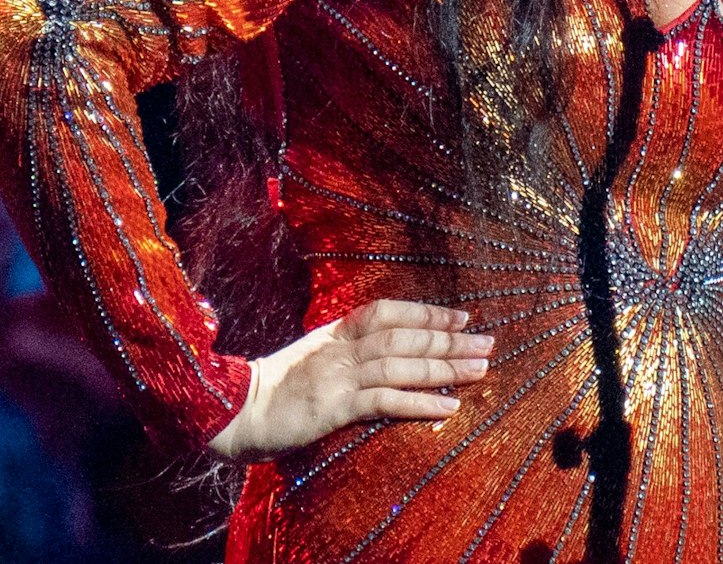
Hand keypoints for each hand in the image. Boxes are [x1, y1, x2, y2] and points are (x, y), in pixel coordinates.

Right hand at [207, 299, 491, 458]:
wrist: (236, 410)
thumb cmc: (275, 388)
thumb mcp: (313, 356)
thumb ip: (346, 350)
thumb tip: (386, 350)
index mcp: (336, 332)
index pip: (390, 313)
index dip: (427, 314)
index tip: (461, 317)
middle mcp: (342, 348)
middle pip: (405, 337)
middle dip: (449, 340)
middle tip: (487, 342)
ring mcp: (339, 376)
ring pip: (402, 365)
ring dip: (444, 368)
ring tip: (478, 370)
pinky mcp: (335, 406)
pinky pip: (385, 401)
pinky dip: (419, 402)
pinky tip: (447, 406)